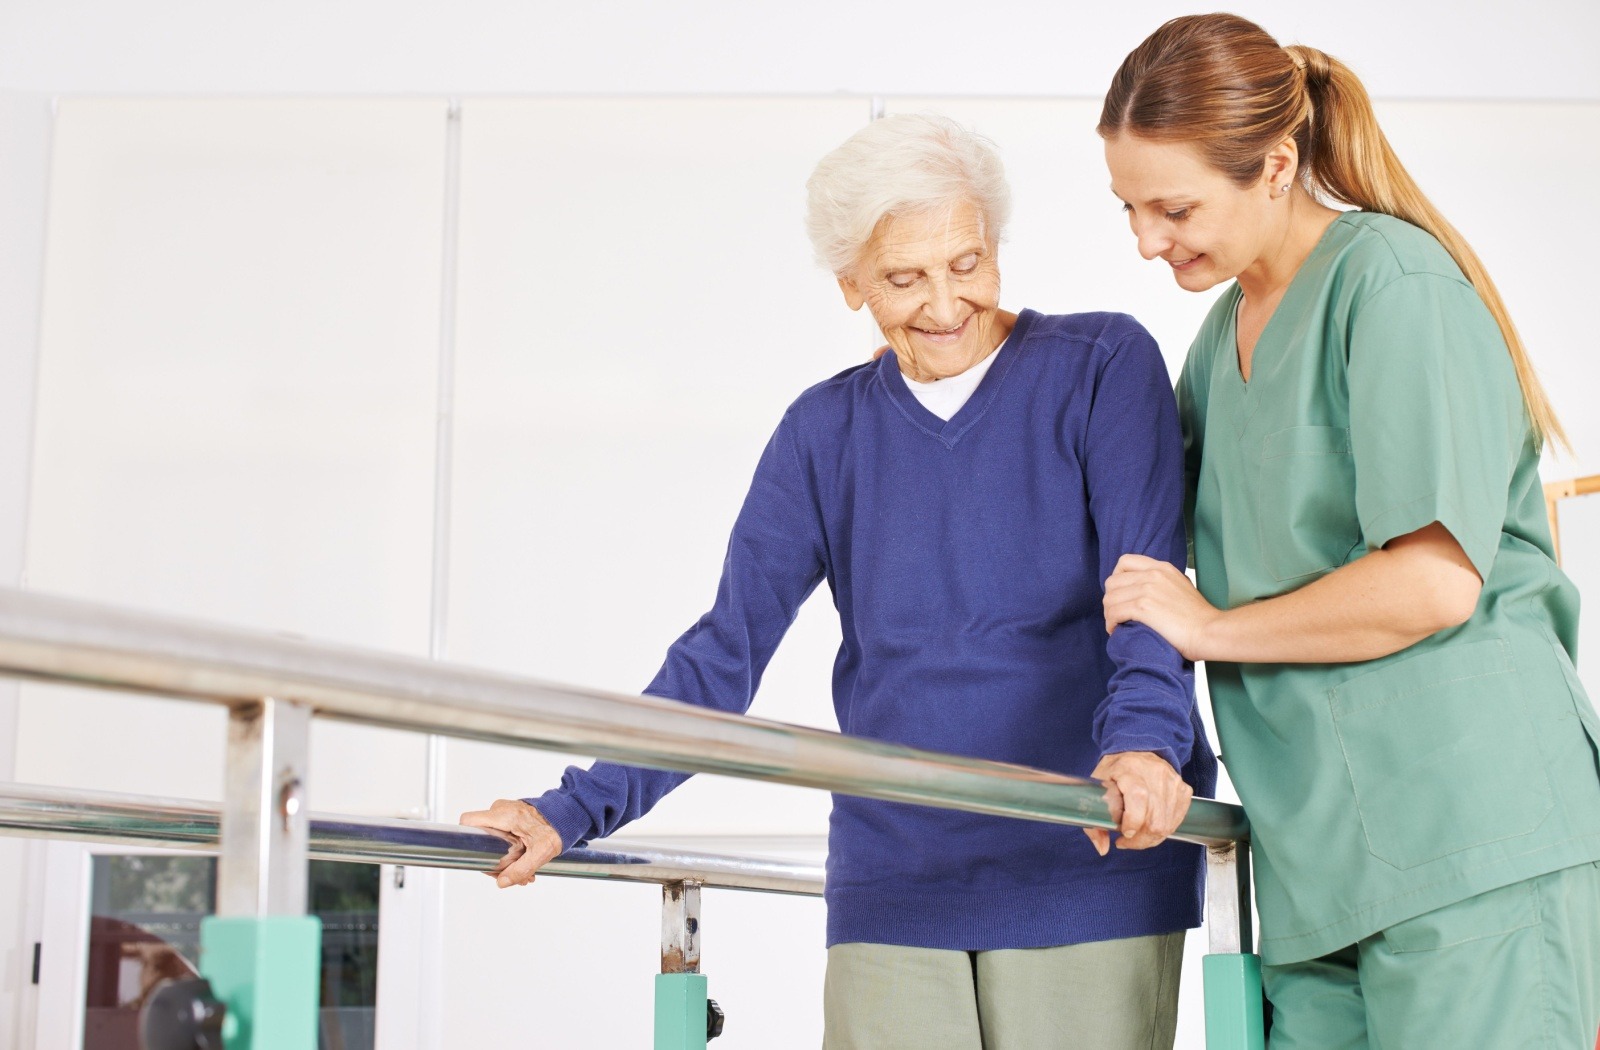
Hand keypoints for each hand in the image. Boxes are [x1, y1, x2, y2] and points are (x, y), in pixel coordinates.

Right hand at [459, 798, 563, 887]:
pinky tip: (524, 862)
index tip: (480, 856)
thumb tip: (501, 882)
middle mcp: (501, 809)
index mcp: (504, 815)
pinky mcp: (511, 815)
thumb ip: (521, 869)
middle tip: (511, 874)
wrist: (569, 814)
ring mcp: (505, 811)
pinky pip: (500, 833)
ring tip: (523, 872)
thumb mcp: (541, 853)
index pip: (469, 821)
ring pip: (491, 837)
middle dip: (492, 859)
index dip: (467, 838)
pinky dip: (509, 849)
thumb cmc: (556, 828)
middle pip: (480, 835)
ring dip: (503, 857)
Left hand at [1082, 751, 1192, 855]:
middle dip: (1139, 839)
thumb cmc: (1114, 770)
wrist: (1138, 749)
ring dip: (1151, 838)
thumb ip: (1093, 820)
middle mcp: (1155, 774)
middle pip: (1154, 819)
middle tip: (1127, 840)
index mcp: (1129, 769)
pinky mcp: (1183, 790)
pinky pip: (1176, 821)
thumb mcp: (1097, 787)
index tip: (1123, 833)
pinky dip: (1164, 831)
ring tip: (1137, 836)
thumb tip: (1102, 849)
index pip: (1138, 797)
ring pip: (1167, 825)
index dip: (1133, 821)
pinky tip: (1151, 828)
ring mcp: (1173, 782)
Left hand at [1103, 554, 1221, 660]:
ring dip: (1109, 614)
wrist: (1209, 631)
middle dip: (1111, 599)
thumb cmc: (1198, 617)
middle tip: (1117, 613)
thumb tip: (1144, 589)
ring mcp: (1147, 590)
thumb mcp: (1181, 586)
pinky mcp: (1143, 608)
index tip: (1120, 594)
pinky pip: (1114, 613)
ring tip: (1117, 624)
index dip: (1116, 578)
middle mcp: (1152, 575)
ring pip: (1110, 599)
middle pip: (1112, 582)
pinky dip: (1111, 623)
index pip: (1124, 561)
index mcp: (1162, 568)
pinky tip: (1116, 631)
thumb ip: (1162, 582)